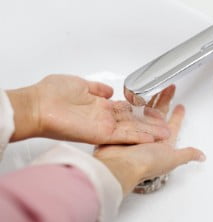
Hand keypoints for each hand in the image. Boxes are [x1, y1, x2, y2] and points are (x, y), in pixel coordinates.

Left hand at [6, 74, 169, 143]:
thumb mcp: (80, 84)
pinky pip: (124, 136)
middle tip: (166, 127)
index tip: (154, 111)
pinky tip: (152, 138)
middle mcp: (102, 117)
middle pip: (131, 122)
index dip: (140, 111)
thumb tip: (109, 90)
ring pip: (131, 130)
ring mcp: (102, 126)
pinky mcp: (100, 134)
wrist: (38, 105)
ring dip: (149, 132)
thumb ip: (96, 88)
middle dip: (149, 124)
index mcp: (98, 105)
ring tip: (166, 134)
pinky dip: (139, 137)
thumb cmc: (52, 93)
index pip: (124, 110)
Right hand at [94, 86, 205, 195]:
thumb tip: (202, 157)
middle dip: (164, 101)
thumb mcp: (172, 159)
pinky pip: (128, 114)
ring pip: (144, 112)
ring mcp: (135, 132)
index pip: (173, 125)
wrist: (122, 165)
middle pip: (159, 114)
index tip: (181, 106)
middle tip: (167, 88)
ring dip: (148, 101)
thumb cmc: (146, 163)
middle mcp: (149, 137)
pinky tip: (132, 98)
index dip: (178, 116)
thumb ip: (187, 155)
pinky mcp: (122, 130)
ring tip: (151, 89)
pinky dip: (130, 106)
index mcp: (163, 142)